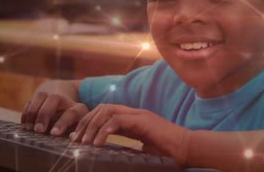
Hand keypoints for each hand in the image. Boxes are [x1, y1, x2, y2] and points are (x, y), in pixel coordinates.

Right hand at [21, 80, 87, 135]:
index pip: (72, 113)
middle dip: (45, 114)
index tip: (54, 133)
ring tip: (29, 128)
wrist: (65, 100)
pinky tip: (24, 125)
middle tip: (39, 130)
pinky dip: (26, 113)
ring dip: (33, 113)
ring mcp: (50, 94)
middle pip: (55, 99)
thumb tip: (72, 138)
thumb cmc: (73, 124)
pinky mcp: (39, 95)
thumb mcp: (77, 128)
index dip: (63, 123)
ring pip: (42, 96)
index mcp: (78, 108)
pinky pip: (31, 100)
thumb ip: (75, 133)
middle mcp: (65, 99)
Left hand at [70, 104, 190, 164]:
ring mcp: (139, 115)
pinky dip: (104, 130)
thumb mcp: (143, 149)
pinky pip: (117, 120)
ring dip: (92, 125)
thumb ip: (128, 147)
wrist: (188, 149)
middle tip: (75, 138)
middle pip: (102, 108)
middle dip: (86, 122)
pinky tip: (97, 143)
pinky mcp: (143, 120)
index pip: (105, 113)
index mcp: (133, 119)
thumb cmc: (168, 152)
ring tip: (84, 141)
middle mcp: (134, 113)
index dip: (89, 122)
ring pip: (107, 111)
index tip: (77, 136)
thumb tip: (111, 156)